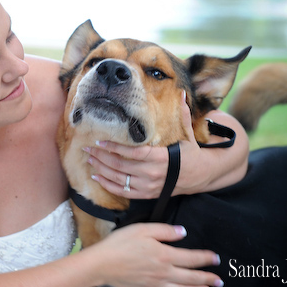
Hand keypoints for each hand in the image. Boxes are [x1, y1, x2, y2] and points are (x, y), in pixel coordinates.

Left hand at [84, 92, 210, 198]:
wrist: (200, 176)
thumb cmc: (191, 152)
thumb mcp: (188, 134)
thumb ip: (182, 114)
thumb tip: (180, 92)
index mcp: (162, 158)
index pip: (133, 153)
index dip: (114, 148)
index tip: (99, 141)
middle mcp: (153, 174)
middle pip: (121, 166)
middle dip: (101, 157)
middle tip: (86, 148)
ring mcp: (149, 186)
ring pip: (119, 179)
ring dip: (101, 169)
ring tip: (88, 159)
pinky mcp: (147, 195)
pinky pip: (123, 192)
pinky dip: (108, 185)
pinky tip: (96, 177)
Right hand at [88, 223, 222, 286]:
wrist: (102, 263)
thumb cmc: (120, 244)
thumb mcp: (143, 229)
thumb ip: (165, 230)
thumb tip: (183, 232)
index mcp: (165, 255)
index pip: (192, 258)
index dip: (206, 258)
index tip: (216, 258)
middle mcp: (164, 273)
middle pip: (191, 277)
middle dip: (208, 278)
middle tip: (219, 280)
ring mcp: (156, 286)